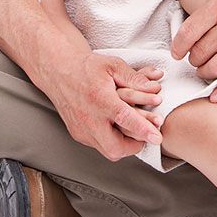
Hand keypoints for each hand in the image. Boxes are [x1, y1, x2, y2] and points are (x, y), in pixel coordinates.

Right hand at [43, 51, 164, 160]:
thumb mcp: (114, 66)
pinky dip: (111, 142)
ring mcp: (82, 129)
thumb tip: (155, 88)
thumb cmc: (87, 68)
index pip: (125, 119)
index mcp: (101, 99)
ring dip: (124, 146)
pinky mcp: (78, 134)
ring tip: (135, 135)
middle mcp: (89, 118)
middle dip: (134, 146)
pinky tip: (118, 131)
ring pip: (107, 151)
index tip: (157, 138)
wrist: (60, 72)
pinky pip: (98, 145)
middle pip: (115, 147)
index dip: (143, 130)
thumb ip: (135, 78)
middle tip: (146, 137)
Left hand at [171, 0, 216, 101]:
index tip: (176, 53)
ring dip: (205, 73)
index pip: (189, 31)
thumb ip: (203, 18)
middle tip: (195, 59)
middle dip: (193, 60)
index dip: (178, 46)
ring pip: (215, 68)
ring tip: (205, 69)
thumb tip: (180, 43)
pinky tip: (215, 95)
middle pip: (200, 52)